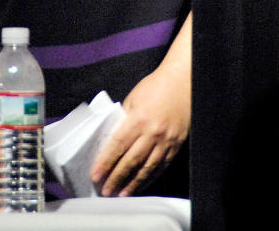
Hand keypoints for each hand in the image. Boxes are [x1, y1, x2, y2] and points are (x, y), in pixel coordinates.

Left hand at [89, 63, 189, 196]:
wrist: (183, 83)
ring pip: (148, 168)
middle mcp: (152, 134)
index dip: (106, 162)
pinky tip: (142, 184)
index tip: (96, 175)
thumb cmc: (154, 87)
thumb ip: (124, 120)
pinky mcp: (176, 146)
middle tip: (105, 191)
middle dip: (117, 178)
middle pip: (131, 161)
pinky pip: (162, 166)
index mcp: (138, 120)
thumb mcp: (133, 99)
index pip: (118, 146)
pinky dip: (150, 177)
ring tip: (122, 194)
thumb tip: (116, 139)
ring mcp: (166, 141)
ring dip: (134, 183)